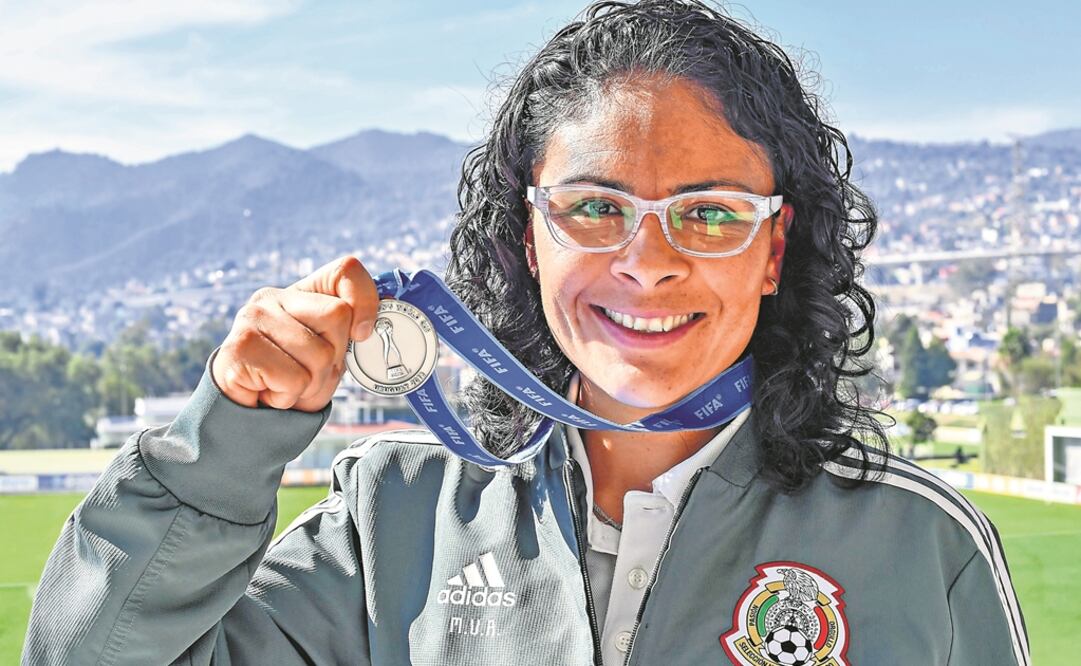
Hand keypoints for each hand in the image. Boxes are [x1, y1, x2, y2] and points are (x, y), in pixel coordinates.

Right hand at [211, 255, 378, 411]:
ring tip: (287, 384)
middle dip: (335, 357)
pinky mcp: (238, 348)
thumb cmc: (291, 379)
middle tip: (310, 372)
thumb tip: (368, 329)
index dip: (365, 301)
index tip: (361, 335)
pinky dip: (289, 397)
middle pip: (338, 315)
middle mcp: (273, 297)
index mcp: (300, 293)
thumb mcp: (329, 354)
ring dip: (312, 384)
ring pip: (319, 355)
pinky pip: (294, 379)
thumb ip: (348, 335)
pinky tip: (269, 392)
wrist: (245, 412)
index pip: (345, 270)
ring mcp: (252, 318)